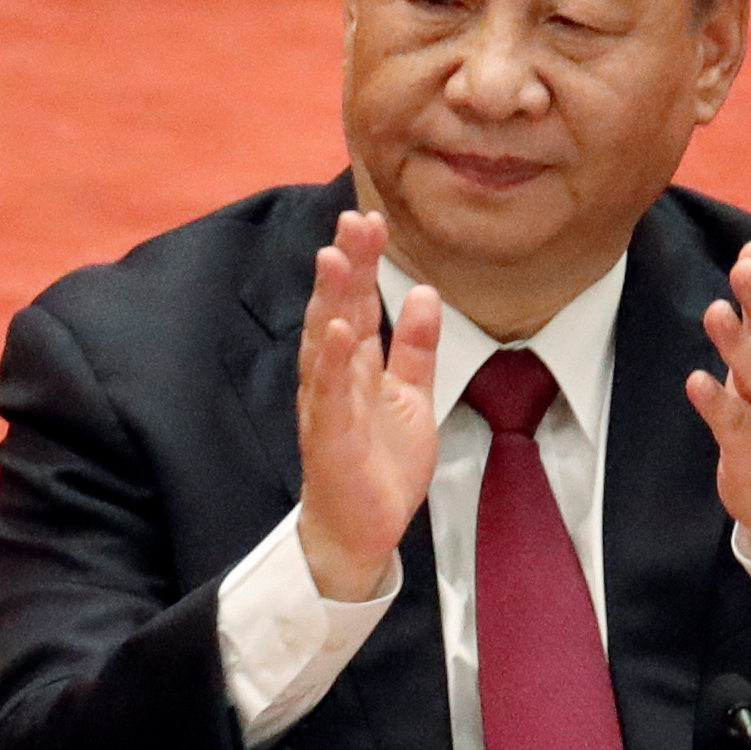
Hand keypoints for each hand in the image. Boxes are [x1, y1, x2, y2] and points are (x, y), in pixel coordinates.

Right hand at [296, 209, 441, 600]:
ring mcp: (328, 407)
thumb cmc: (380, 463)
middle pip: (338, 311)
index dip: (364, 262)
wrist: (362, 531)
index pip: (358, 303)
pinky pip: (331, 398)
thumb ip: (417, 347)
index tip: (372, 218)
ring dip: (330, 301)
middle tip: (355, 219)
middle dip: (347, 266)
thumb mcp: (412, 396)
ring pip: (325, 345)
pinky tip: (338, 332)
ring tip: (336, 258)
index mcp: (356, 365)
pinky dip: (333, 365)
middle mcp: (334, 378)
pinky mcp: (331, 440)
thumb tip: (425, 291)